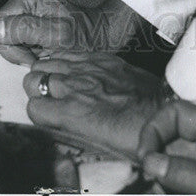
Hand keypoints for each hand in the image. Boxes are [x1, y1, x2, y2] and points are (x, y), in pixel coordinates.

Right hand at [0, 0, 136, 64]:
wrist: (107, 29)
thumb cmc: (88, 33)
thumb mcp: (58, 36)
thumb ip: (25, 31)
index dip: (11, 48)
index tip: (33, 55)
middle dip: (17, 50)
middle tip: (40, 55)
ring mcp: (27, 6)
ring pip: (7, 37)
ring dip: (24, 50)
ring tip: (46, 51)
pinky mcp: (32, 16)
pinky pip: (18, 37)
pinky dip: (29, 48)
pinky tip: (45, 49)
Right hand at [23, 51, 162, 157]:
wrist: (162, 115)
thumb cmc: (133, 138)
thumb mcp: (95, 143)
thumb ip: (69, 128)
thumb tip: (54, 121)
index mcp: (72, 114)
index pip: (33, 108)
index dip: (39, 113)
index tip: (47, 116)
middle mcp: (75, 87)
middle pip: (32, 80)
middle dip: (37, 90)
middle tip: (49, 97)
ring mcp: (87, 68)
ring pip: (46, 61)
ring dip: (48, 73)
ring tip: (58, 82)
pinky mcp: (100, 57)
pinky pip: (68, 52)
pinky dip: (65, 61)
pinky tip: (73, 71)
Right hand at [137, 100, 195, 193]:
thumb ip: (188, 174)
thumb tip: (151, 162)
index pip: (177, 114)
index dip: (155, 129)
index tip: (145, 157)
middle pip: (173, 144)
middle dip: (156, 162)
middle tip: (146, 184)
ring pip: (178, 170)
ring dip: (163, 182)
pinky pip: (189, 190)